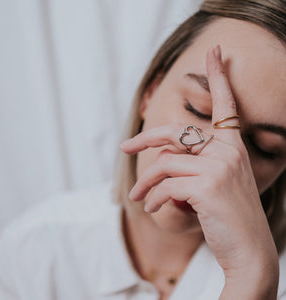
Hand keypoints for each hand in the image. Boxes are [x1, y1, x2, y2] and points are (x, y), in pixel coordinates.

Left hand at [121, 45, 278, 290]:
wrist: (248, 251)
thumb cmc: (227, 217)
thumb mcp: (209, 185)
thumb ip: (187, 168)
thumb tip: (158, 165)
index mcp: (232, 146)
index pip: (226, 105)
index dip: (220, 76)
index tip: (215, 52)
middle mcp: (228, 150)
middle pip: (175, 132)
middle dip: (146, 138)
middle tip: (126, 147)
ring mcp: (219, 165)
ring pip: (164, 164)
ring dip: (146, 183)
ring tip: (138, 199)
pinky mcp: (207, 184)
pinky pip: (165, 185)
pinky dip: (155, 198)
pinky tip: (154, 209)